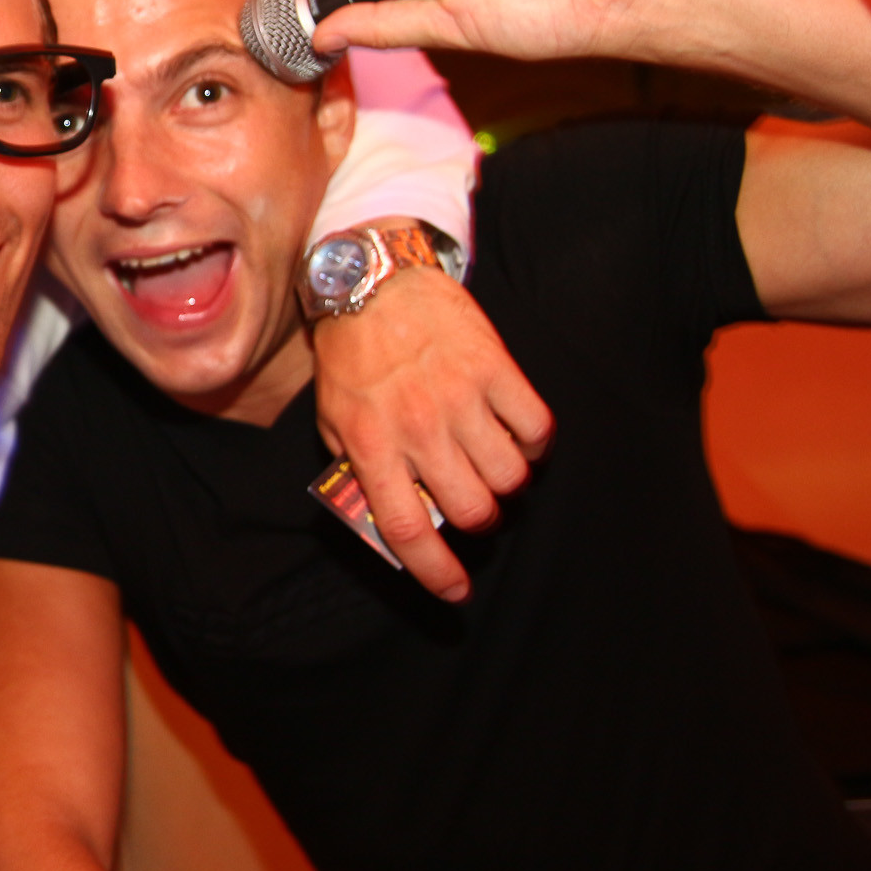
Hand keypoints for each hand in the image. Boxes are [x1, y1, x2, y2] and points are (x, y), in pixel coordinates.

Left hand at [312, 264, 552, 601]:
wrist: (374, 280)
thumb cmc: (351, 356)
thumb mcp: (334, 419)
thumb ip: (358, 469)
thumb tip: (390, 519)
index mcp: (372, 444)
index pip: (408, 529)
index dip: (436, 571)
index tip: (456, 591)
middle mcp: (418, 427)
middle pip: (471, 509)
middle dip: (477, 519)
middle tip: (472, 502)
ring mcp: (460, 397)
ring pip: (510, 476)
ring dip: (506, 482)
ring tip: (491, 463)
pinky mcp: (494, 367)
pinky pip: (536, 428)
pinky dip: (533, 442)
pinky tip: (515, 432)